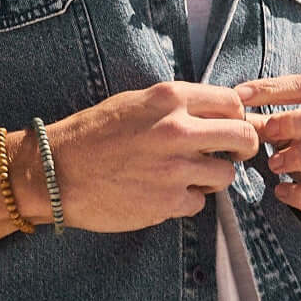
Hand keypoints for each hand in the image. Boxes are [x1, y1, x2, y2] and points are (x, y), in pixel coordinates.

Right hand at [43, 81, 261, 232]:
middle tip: (234, 154)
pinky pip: (200, 202)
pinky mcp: (168, 202)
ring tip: (189, 176)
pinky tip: (163, 193)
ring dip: (214, 177)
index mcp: (169, 98)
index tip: (231, 126)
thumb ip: (175, 106)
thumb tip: (216, 112)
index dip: (237, 116)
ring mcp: (175, 168)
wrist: (55, 172)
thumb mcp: (134, 102)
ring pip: (227, 174)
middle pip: (243, 137)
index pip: (232, 101)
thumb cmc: (92, 134)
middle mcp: (177, 130)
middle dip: (244, 147)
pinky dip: (187, 200)